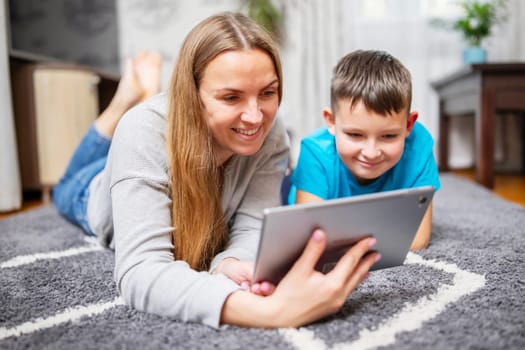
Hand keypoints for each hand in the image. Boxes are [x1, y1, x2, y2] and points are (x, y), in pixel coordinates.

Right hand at [220, 229, 379, 327]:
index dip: (360, 248)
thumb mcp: (300, 269)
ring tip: (369, 264)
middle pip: (357, 273)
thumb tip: (320, 234)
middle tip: (375, 251)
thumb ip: (312, 250)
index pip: (350, 261)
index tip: (369, 240)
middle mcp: (338, 295)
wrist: (279, 317)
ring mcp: (336, 303)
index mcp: (332, 285)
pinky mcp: (331, 308)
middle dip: (366, 261)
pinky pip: (348, 292)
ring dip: (362, 271)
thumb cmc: (287, 295)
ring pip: (354, 284)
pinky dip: (353, 282)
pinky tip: (353, 280)